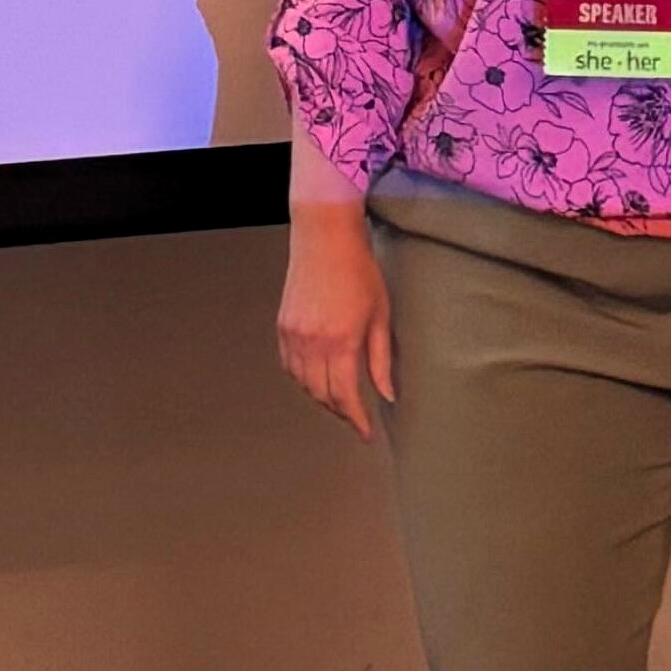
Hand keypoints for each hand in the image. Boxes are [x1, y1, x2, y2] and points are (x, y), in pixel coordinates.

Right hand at [276, 198, 394, 438]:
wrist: (325, 237)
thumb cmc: (358, 270)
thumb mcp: (380, 315)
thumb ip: (381, 359)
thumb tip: (387, 393)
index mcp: (341, 342)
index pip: (346, 397)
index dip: (356, 420)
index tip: (365, 432)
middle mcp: (313, 343)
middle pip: (322, 395)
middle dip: (340, 411)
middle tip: (356, 416)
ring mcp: (294, 335)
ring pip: (303, 384)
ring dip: (321, 397)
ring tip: (338, 398)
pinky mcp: (283, 325)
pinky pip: (289, 366)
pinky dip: (302, 379)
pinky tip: (316, 377)